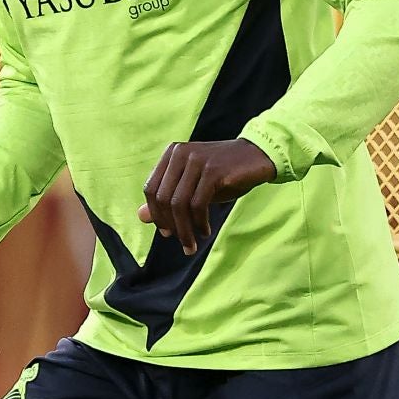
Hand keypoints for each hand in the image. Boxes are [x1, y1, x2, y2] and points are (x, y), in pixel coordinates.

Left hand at [137, 138, 276, 256]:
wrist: (258, 157)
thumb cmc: (224, 174)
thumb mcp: (193, 187)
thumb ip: (168, 199)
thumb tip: (141, 217)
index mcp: (172, 154)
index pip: (150, 188)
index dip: (156, 214)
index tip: (167, 233)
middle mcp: (181, 154)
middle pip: (163, 198)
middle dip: (171, 226)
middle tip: (183, 243)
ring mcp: (197, 161)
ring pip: (179, 204)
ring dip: (185, 230)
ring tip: (192, 244)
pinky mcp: (213, 171)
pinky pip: (198, 204)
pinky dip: (199, 222)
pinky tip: (205, 230)